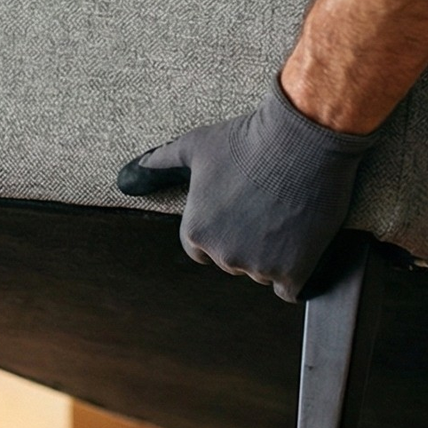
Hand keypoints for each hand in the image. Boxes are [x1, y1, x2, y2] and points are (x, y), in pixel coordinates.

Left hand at [116, 85, 376, 301]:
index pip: (201, 250)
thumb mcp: (194, 146)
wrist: (302, 138)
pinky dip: (294, 273)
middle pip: (233, 261)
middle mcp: (223, 255)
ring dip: (273, 254)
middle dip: (247, 240)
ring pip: (262, 273)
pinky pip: (289, 289)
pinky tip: (299, 245)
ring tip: (284, 213)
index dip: (221, 229)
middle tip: (266, 205)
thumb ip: (158, 164)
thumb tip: (126, 177)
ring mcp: (259, 266)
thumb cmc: (246, 139)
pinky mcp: (293, 271)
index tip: (239, 210)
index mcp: (196, 232)